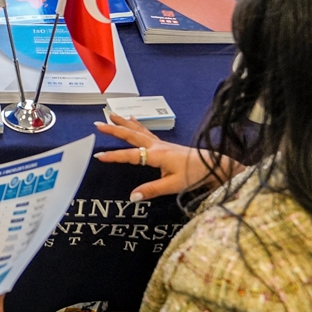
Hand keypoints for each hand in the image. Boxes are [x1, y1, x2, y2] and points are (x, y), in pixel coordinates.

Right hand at [93, 114, 230, 199]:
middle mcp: (157, 146)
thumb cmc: (195, 174)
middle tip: (98, 124)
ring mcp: (160, 143)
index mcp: (157, 155)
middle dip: (114, 129)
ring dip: (123, 123)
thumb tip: (132, 196)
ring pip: (137, 130)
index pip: (131, 155)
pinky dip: (136, 124)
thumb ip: (152, 190)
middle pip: (131, 135)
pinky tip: (131, 119)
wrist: (213, 164)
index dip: (114, 156)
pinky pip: (145, 131)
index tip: (98, 156)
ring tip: (111, 114)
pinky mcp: (164, 144)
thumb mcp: (174, 185)